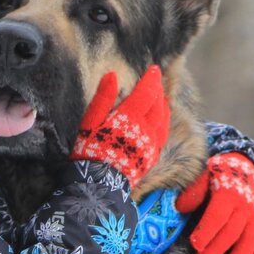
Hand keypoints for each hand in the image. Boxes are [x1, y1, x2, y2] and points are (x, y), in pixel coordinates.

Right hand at [70, 65, 170, 187]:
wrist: (100, 183)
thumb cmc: (90, 150)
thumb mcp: (90, 122)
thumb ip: (103, 98)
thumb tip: (112, 75)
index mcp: (130, 117)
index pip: (147, 92)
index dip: (151, 80)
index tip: (153, 69)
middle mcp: (146, 129)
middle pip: (159, 104)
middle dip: (158, 90)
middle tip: (156, 81)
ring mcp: (151, 144)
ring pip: (164, 119)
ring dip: (163, 105)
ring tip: (160, 98)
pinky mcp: (152, 156)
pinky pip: (163, 134)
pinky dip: (163, 121)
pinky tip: (160, 121)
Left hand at [176, 153, 253, 253]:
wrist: (244, 167)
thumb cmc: (216, 176)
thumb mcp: (204, 176)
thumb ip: (193, 191)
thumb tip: (180, 207)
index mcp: (228, 194)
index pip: (217, 215)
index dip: (207, 231)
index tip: (195, 245)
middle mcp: (245, 207)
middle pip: (232, 231)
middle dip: (218, 248)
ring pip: (251, 240)